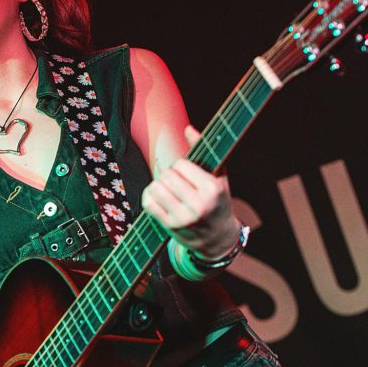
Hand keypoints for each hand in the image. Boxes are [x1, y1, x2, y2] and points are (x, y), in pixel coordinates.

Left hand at [141, 125, 239, 258]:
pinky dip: (150, 196)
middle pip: (167, 175)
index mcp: (213, 190)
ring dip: (158, 185)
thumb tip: (188, 128)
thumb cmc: (218, 202)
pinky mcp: (170, 227)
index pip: (181, 165)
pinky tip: (159, 197)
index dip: (181, 166)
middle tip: (177, 182)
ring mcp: (183, 218)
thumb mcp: (219, 177)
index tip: (188, 173)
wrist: (218, 238)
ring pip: (156, 188)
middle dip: (169, 175)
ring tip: (168, 189)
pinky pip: (148, 203)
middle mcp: (199, 205)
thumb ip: (204, 151)